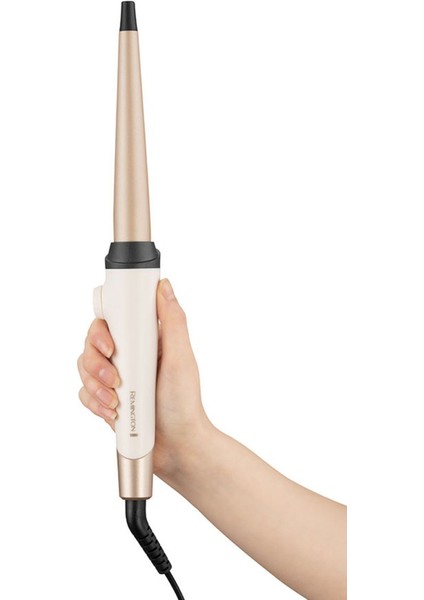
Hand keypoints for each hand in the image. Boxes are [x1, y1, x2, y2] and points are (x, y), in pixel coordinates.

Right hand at [77, 278, 211, 478]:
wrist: (177, 448)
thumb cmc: (183, 404)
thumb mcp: (181, 358)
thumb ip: (173, 321)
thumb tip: (164, 286)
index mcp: (145, 341)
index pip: (113, 321)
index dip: (103, 330)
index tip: (111, 346)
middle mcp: (128, 356)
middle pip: (92, 343)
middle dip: (96, 363)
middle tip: (115, 379)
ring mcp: (116, 378)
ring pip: (84, 368)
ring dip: (95, 386)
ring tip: (115, 400)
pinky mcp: (106, 399)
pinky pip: (84, 393)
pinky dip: (94, 403)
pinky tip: (111, 412)